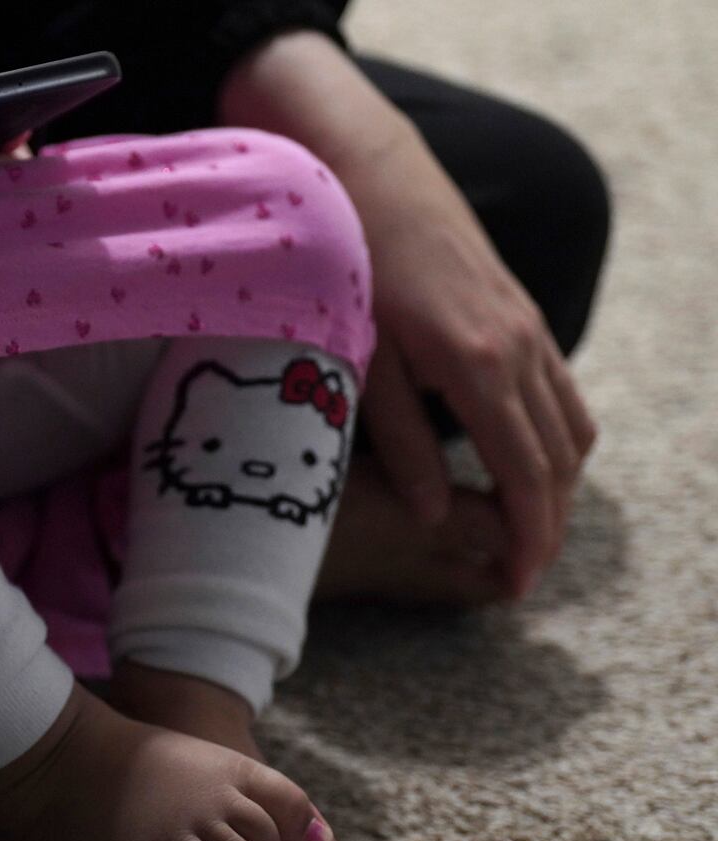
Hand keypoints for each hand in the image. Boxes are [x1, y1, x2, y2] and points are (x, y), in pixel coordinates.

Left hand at [344, 124, 595, 597]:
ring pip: (571, 428)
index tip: (516, 586)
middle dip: (547, 526)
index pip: (523, 476)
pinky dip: (556, 442)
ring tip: (524, 534)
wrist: (370, 175)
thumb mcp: (360, 362)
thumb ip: (399, 442)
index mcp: (476, 366)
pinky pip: (561, 393)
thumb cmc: (349, 271)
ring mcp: (528, 329)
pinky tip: (525, 467)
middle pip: (558, 462)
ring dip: (558, 489)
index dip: (527, 538)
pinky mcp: (522, 317)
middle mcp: (519, 348)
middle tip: (519, 576)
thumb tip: (437, 514)